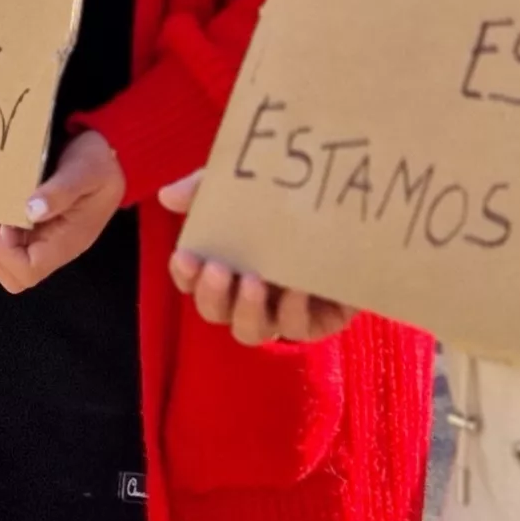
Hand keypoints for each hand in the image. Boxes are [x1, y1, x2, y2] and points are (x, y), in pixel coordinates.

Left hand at [0, 129, 124, 293]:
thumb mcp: (86, 170)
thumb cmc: (99, 163)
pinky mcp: (36, 228)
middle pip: (15, 277)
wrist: (112, 155)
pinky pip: (7, 245)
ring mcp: (44, 240)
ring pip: (7, 265)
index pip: (29, 270)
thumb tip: (32, 209)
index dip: (7, 253)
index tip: (5, 221)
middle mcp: (53, 247)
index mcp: (67, 241)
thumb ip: (62, 190)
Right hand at [156, 170, 354, 344]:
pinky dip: (293, 311)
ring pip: (250, 331)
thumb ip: (206, 189)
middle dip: (212, 294)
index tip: (186, 255)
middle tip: (219, 269)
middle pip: (215, 312)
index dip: (184, 274)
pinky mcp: (317, 321)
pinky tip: (297, 287)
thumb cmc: (290, 202)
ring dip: (246, 309)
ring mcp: (280, 311)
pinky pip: (298, 328)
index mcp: (226, 265)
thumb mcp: (246, 189)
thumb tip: (167, 196)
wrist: (352, 207)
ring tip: (254, 282)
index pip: (192, 280)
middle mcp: (247, 295)